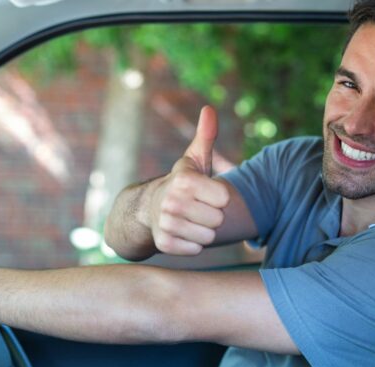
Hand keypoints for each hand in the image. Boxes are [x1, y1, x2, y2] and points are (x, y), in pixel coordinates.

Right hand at [147, 106, 230, 254]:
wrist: (150, 208)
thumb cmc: (183, 183)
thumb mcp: (195, 159)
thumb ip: (206, 136)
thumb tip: (209, 109)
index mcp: (184, 180)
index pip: (224, 198)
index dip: (219, 197)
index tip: (207, 193)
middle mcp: (172, 200)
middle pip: (217, 220)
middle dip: (212, 216)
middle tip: (199, 209)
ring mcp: (165, 222)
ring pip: (207, 237)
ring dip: (204, 231)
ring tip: (192, 220)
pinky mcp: (163, 243)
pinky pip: (195, 249)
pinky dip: (193, 245)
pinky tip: (184, 233)